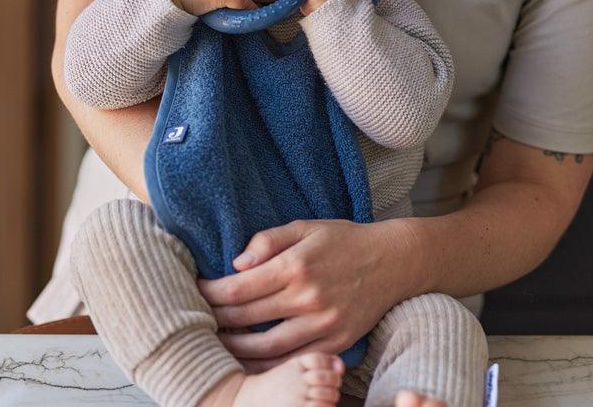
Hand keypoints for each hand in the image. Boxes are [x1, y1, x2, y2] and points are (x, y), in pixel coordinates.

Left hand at [196, 218, 420, 371]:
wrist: (395, 262)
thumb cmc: (344, 240)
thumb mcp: (305, 227)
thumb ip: (268, 240)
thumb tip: (237, 264)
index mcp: (295, 266)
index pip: (238, 288)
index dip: (210, 293)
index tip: (196, 291)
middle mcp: (308, 298)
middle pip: (246, 318)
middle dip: (216, 319)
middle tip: (198, 318)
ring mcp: (324, 324)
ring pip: (266, 348)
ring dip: (236, 348)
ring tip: (217, 342)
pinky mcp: (337, 343)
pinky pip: (295, 361)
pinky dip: (269, 365)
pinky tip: (251, 359)